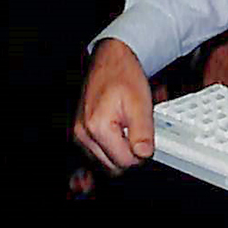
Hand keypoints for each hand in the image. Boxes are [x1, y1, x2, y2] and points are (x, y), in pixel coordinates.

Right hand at [72, 37, 155, 172]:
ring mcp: (79, 134)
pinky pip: (97, 153)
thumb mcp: (141, 103)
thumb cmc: (123, 76)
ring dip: (120, 152)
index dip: (141, 154)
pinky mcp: (81, 133)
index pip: (124, 162)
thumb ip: (143, 132)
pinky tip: (119, 134)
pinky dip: (111, 148)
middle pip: (112, 166)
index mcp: (97, 127)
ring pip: (104, 162)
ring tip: (128, 130)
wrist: (110, 60)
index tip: (148, 142)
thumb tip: (144, 154)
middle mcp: (83, 134)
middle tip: (140, 135)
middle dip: (130, 155)